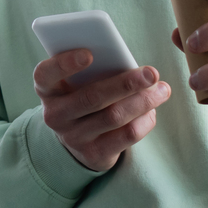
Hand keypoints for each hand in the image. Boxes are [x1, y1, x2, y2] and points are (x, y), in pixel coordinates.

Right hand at [33, 51, 170, 173]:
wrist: (78, 141)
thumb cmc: (83, 96)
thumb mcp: (78, 83)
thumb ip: (94, 70)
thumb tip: (129, 64)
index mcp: (47, 89)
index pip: (45, 74)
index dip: (64, 63)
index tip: (89, 53)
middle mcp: (55, 115)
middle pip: (92, 97)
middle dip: (126, 84)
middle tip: (152, 73)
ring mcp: (73, 137)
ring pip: (114, 116)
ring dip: (143, 101)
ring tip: (162, 90)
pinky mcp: (94, 154)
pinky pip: (126, 136)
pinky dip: (144, 121)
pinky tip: (152, 110)